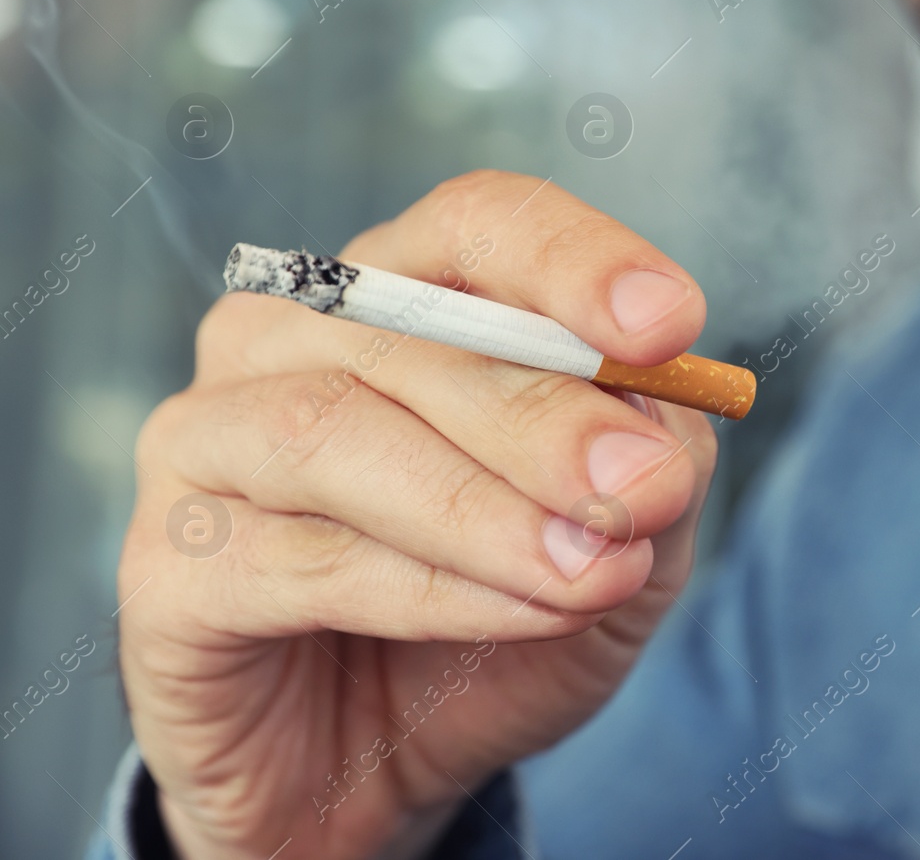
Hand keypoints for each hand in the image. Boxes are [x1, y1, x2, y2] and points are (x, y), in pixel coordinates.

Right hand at [118, 172, 717, 858]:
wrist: (374, 775)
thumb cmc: (495, 624)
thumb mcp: (624, 544)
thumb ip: (655, 469)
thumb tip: (666, 426)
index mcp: (402, 297)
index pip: (478, 225)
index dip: (572, 261)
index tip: (669, 324)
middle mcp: (288, 341)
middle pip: (413, 327)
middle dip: (545, 411)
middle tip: (642, 487)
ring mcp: (208, 441)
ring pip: (337, 431)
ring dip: (484, 506)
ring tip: (594, 569)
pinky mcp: (168, 568)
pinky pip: (299, 559)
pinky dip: (428, 589)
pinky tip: (524, 612)